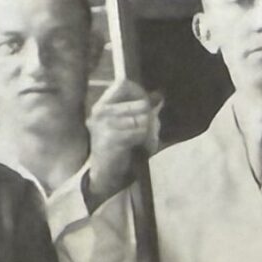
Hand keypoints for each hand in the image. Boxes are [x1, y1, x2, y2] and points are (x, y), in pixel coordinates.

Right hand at [86, 79, 162, 204]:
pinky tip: (141, 149)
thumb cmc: (115, 150)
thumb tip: (160, 96)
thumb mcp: (124, 125)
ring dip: (150, 133)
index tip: (146, 107)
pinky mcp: (113, 138)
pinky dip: (147, 142)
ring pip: (144, 119)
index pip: (125, 84)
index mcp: (102, 105)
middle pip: (141, 103)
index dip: (141, 93)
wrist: (102, 176)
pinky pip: (141, 132)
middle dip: (151, 119)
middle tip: (146, 133)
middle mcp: (101, 111)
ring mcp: (106, 124)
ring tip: (143, 143)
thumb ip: (139, 110)